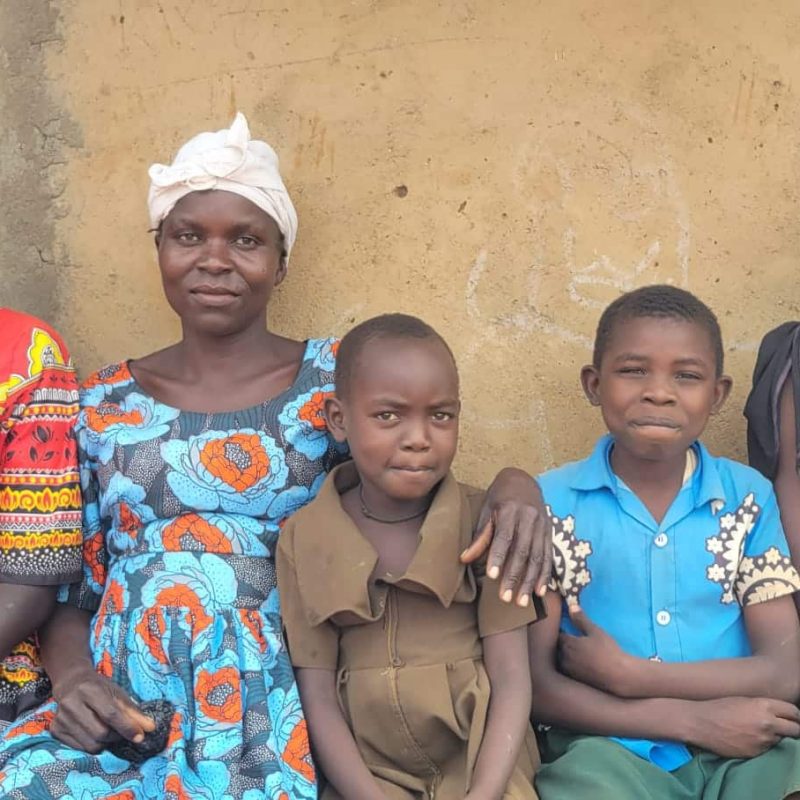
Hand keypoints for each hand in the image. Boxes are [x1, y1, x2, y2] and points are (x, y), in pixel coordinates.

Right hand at [50, 667, 155, 752]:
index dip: (127, 727)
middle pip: (101, 733)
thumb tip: (150, 728)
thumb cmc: (99, 687)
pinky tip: (94, 732)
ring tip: (109, 731)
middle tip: (122, 732)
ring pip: (91, 744)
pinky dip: (93, 744)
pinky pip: (80, 748)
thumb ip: (133, 711)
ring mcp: (61, 718)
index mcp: (90, 690)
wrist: (71, 682)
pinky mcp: (55, 730)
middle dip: (117, 736)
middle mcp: (72, 704)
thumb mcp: (118, 693)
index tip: (140, 736)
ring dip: (106, 743)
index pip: (111, 714)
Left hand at [461, 468, 552, 606]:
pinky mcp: (550, 532)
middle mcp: (530, 518)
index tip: (491, 576)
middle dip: (514, 576)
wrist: (523, 481)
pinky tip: (540, 592)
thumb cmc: (500, 497)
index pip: (505, 537)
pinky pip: (548, 556)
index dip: (498, 557)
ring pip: (538, 557)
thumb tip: (464, 559)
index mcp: (511, 510)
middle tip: (506, 598)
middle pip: (523, 551)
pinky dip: (544, 575)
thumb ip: (480, 535)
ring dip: (530, 582)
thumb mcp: (487, 510)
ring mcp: (543, 526)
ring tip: (522, 602)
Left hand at [558, 605, 635, 695]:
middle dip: (563, 643)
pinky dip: (571, 665)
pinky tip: (581, 664)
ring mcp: (569, 670)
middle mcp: (565, 657)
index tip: (569, 630)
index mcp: (568, 644)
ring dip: (566, 655)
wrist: (619, 676)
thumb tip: (571, 606)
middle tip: (573, 640)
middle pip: (558, 648)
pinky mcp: (575, 680)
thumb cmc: (608, 651)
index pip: (559, 635)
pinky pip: (568, 670)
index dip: (563, 632)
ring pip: (562, 659)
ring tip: (577, 652)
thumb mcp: (595, 631)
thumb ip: (581, 619)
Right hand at [688, 697, 799, 757]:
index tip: (792, 718)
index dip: (795, 715)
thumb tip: (779, 715)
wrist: (700, 723)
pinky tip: (749, 739)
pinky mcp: (756, 753)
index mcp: (764, 706)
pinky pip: (767, 749)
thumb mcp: (744, 700)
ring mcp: (763, 740)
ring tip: (758, 731)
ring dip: (775, 737)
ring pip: (781, 740)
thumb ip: (764, 708)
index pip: (794, 712)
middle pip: (795, 730)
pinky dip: (762, 745)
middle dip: (794, 729)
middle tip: (787, 728)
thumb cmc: (719, 707)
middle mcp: (767, 724)